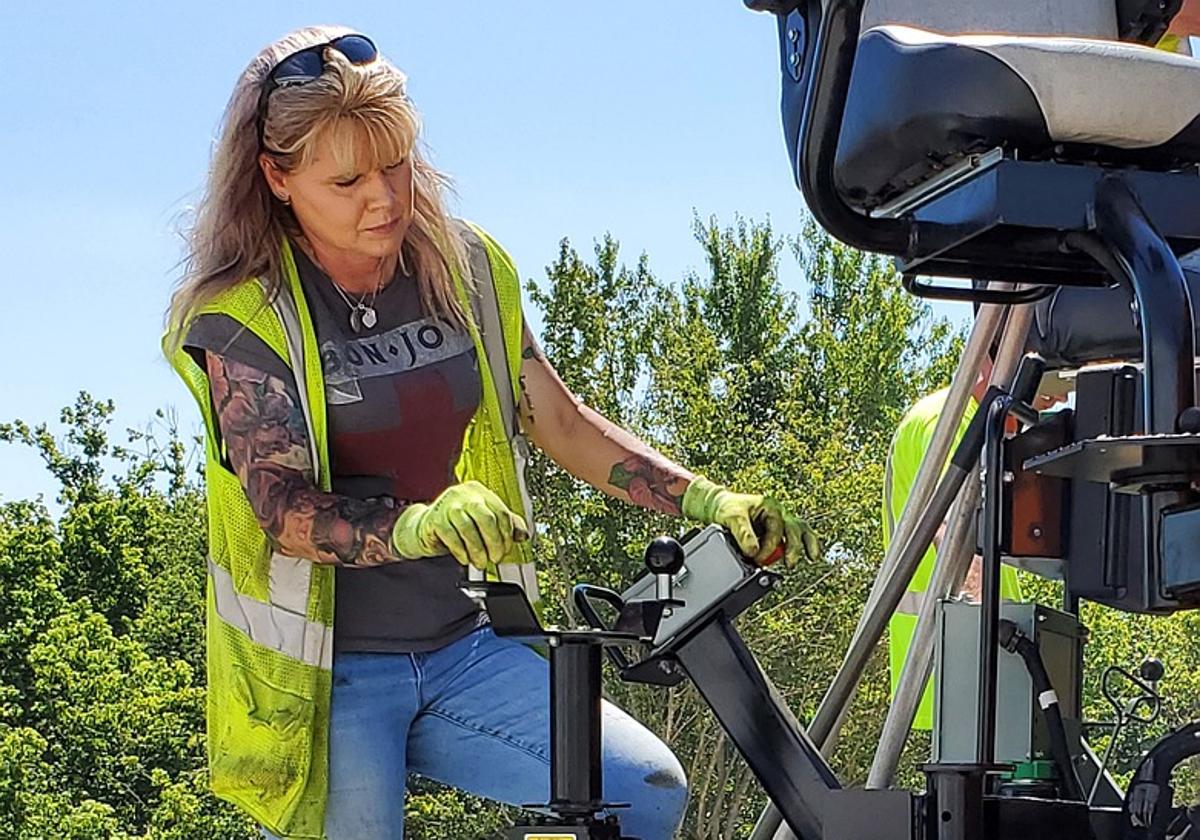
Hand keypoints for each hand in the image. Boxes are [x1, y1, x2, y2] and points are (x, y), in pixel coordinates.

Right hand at [391, 481, 528, 568]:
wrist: (425, 527)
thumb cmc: (456, 524)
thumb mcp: (482, 521)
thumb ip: (505, 524)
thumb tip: (523, 534)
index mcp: (479, 492)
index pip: (501, 511)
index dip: (507, 534)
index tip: (506, 549)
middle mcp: (464, 495)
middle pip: (487, 519)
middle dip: (494, 543)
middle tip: (495, 558)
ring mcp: (448, 505)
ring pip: (469, 529)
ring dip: (478, 550)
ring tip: (481, 562)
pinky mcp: (435, 519)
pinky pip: (452, 537)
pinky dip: (461, 551)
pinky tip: (465, 559)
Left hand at [681, 477, 820, 564]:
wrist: (720, 507)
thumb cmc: (728, 508)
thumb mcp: (732, 518)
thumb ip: (742, 534)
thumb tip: (753, 551)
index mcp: (768, 506)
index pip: (775, 529)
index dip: (768, 547)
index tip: (756, 558)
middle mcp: (778, 513)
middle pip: (794, 529)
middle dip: (793, 548)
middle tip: (790, 564)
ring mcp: (781, 521)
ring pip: (801, 530)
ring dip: (807, 544)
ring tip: (812, 557)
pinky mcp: (780, 530)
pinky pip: (798, 536)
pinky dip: (806, 544)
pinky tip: (812, 556)